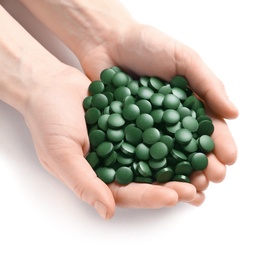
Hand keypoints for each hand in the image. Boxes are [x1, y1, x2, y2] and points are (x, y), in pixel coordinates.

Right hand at [23, 64, 197, 218]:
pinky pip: (153, 129)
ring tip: (203, 167)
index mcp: (98, 175)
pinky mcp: (131, 121)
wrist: (50, 85)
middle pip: (147, 178)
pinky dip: (170, 133)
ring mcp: (125, 140)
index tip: (174, 196)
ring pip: (155, 156)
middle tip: (198, 186)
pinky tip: (189, 135)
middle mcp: (115, 161)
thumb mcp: (61, 153)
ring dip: (178, 162)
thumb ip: (83, 182)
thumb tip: (107, 212)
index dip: (151, 196)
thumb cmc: (49, 120)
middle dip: (172, 184)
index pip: (128, 192)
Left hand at [77, 23, 238, 205]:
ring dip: (179, 173)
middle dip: (203, 164)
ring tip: (191, 188)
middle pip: (189, 147)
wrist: (108, 42)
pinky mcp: (124, 131)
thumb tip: (233, 113)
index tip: (228, 159)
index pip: (208, 127)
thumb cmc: (147, 44)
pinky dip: (147, 167)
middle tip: (212, 179)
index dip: (219, 143)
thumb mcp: (183, 58)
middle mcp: (169, 120)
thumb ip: (207, 83)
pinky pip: (137, 152)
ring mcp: (147, 128)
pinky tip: (156, 181)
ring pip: (166, 155)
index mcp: (188, 104)